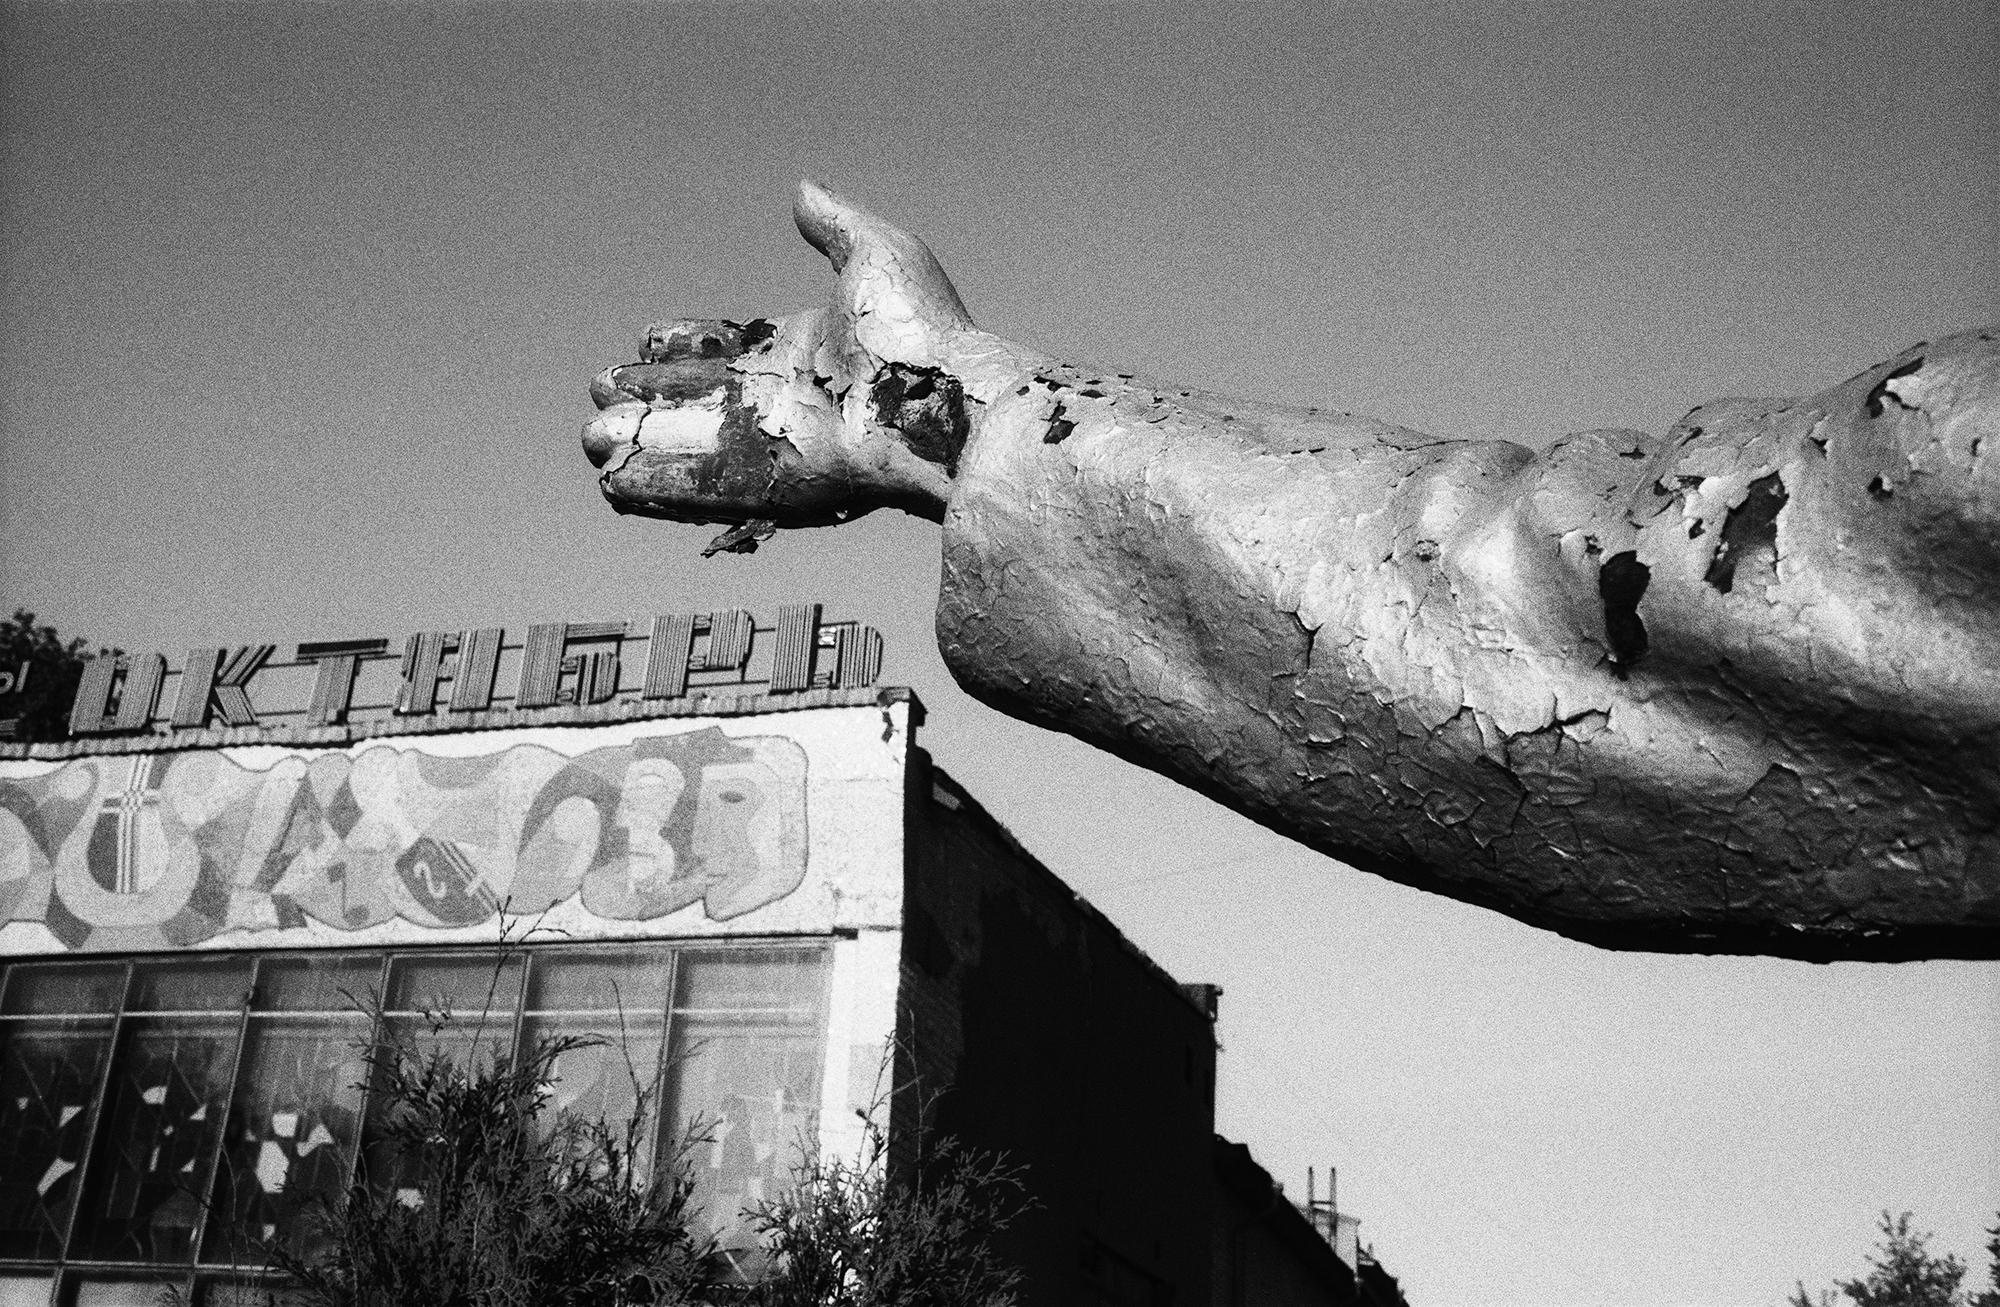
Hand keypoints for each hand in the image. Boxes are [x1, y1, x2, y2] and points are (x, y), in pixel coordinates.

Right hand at [582, 181, 1034, 552]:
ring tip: (591, 441)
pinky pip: (707, 487)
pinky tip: (613, 485)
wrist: (951, 405)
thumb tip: (803, 187)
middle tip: (599, 394)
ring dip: (642, 443)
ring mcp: (782, 447)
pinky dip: (660, 486)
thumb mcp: (876, 254)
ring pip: (695, 445)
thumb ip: (832, 224)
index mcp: (806, 351)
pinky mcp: (779, 488)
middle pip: (702, 400)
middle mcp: (790, 401)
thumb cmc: (923, 332)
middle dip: (650, 399)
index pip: (730, 349)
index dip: (685, 347)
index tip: (645, 342)